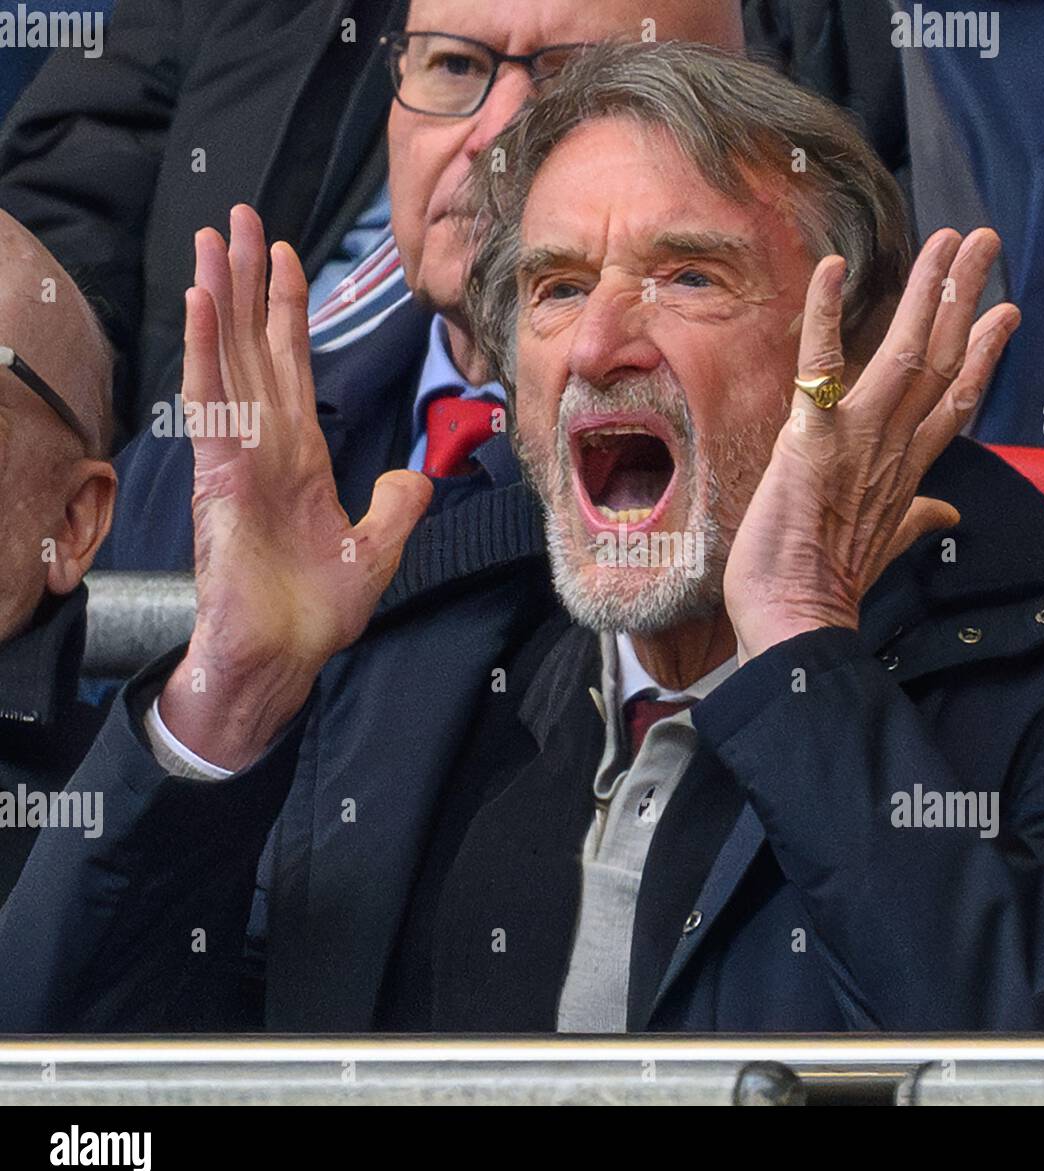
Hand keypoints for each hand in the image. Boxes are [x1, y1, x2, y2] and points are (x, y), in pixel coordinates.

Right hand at [159, 206, 431, 769]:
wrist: (283, 657)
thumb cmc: (315, 613)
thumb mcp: (376, 549)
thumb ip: (396, 505)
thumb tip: (415, 472)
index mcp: (300, 457)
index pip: (293, 367)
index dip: (289, 312)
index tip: (286, 259)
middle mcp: (266, 445)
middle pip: (256, 345)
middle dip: (250, 281)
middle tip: (241, 218)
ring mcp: (239, 455)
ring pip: (230, 357)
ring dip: (223, 295)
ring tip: (215, 236)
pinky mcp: (220, 475)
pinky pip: (212, 401)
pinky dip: (206, 349)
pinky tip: (205, 301)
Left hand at [724, 229, 1019, 663]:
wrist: (794, 622)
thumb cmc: (825, 587)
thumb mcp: (882, 546)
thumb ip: (917, 520)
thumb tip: (946, 515)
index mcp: (907, 470)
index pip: (956, 401)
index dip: (982, 353)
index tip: (1003, 313)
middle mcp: (893, 447)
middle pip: (943, 361)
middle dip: (965, 297)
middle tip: (984, 243)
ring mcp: (858, 441)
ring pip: (906, 352)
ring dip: (927, 291)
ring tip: (947, 240)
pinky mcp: (811, 439)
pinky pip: (820, 367)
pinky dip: (824, 316)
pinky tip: (830, 269)